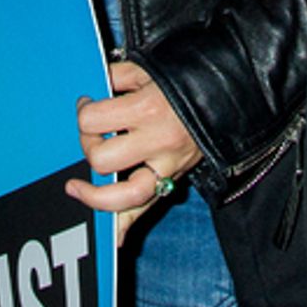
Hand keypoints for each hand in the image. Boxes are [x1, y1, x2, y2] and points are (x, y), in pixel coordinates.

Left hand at [67, 60, 203, 244]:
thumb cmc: (187, 80)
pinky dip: (127, 224)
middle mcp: (157, 141)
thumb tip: (92, 87)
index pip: (94, 120)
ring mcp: (168, 165)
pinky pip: (148, 208)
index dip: (84, 112)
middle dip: (88, 145)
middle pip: (102, 159)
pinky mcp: (175, 178)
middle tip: (94, 134)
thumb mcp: (150, 70)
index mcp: (147, 108)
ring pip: (124, 196)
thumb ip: (117, 76)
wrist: (229, 94)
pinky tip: (112, 236)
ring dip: (95, 195)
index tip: (88, 105)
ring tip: (78, 187)